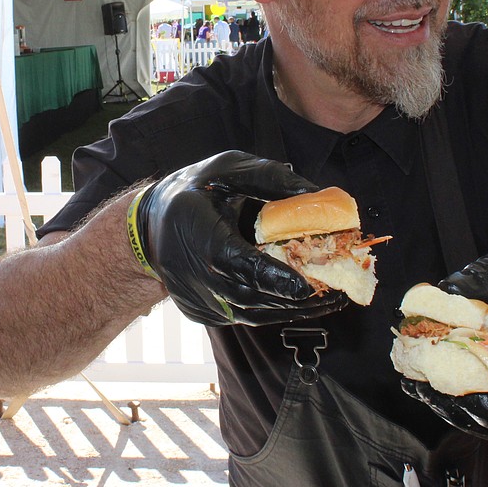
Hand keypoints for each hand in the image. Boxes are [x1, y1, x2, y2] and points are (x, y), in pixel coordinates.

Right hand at [133, 150, 346, 325]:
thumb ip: (270, 179)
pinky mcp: (202, 313)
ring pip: (249, 313)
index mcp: (195, 230)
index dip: (271, 277)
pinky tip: (304, 302)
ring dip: (292, 310)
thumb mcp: (228, 169)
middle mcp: (191, 272)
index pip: (235, 262)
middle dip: (295, 298)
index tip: (307, 284)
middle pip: (248, 295)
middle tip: (338, 292)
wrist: (149, 225)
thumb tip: (318, 193)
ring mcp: (195, 298)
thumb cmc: (196, 189)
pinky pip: (244, 317)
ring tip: (332, 300)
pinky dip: (275, 310)